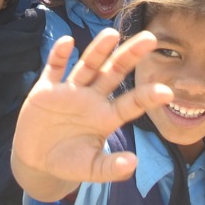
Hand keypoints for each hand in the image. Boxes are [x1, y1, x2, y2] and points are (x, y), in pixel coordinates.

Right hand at [12, 29, 172, 196]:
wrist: (37, 160)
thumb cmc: (69, 162)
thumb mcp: (90, 169)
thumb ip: (110, 168)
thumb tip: (133, 164)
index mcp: (106, 117)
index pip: (130, 104)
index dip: (147, 97)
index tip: (167, 92)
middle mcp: (92, 98)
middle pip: (114, 72)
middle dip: (130, 56)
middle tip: (150, 38)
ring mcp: (69, 91)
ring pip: (87, 66)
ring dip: (98, 50)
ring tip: (112, 34)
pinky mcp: (46, 90)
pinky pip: (54, 69)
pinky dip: (58, 55)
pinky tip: (67, 42)